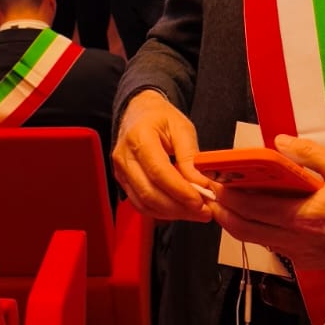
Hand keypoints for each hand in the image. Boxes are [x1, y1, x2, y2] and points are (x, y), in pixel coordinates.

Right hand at [113, 91, 216, 221]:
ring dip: (172, 213)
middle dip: (179, 207)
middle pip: (149, 192)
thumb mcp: (182, 128)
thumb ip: (190, 157)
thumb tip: (200, 184)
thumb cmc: (160, 117)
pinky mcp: (123, 181)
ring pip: (144, 203)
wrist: (139, 111)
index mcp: (139, 137)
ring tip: (195, 213)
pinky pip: (140, 204)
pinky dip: (161, 211)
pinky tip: (179, 209)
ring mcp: (120, 171)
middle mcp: (124, 156)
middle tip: (203, 211)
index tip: (201, 200)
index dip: (180, 191)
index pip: (158, 172)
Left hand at [209, 134, 324, 270]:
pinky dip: (257, 231)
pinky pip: (271, 246)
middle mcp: (296, 240)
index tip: (214, 182)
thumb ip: (310, 154)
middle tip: (209, 195)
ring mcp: (298, 254)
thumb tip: (280, 141)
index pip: (253, 209)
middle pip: (244, 229)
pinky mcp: (301, 262)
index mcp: (304, 216)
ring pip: (254, 240)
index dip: (228, 197)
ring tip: (224, 203)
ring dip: (235, 223)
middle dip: (221, 212)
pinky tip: (256, 215)